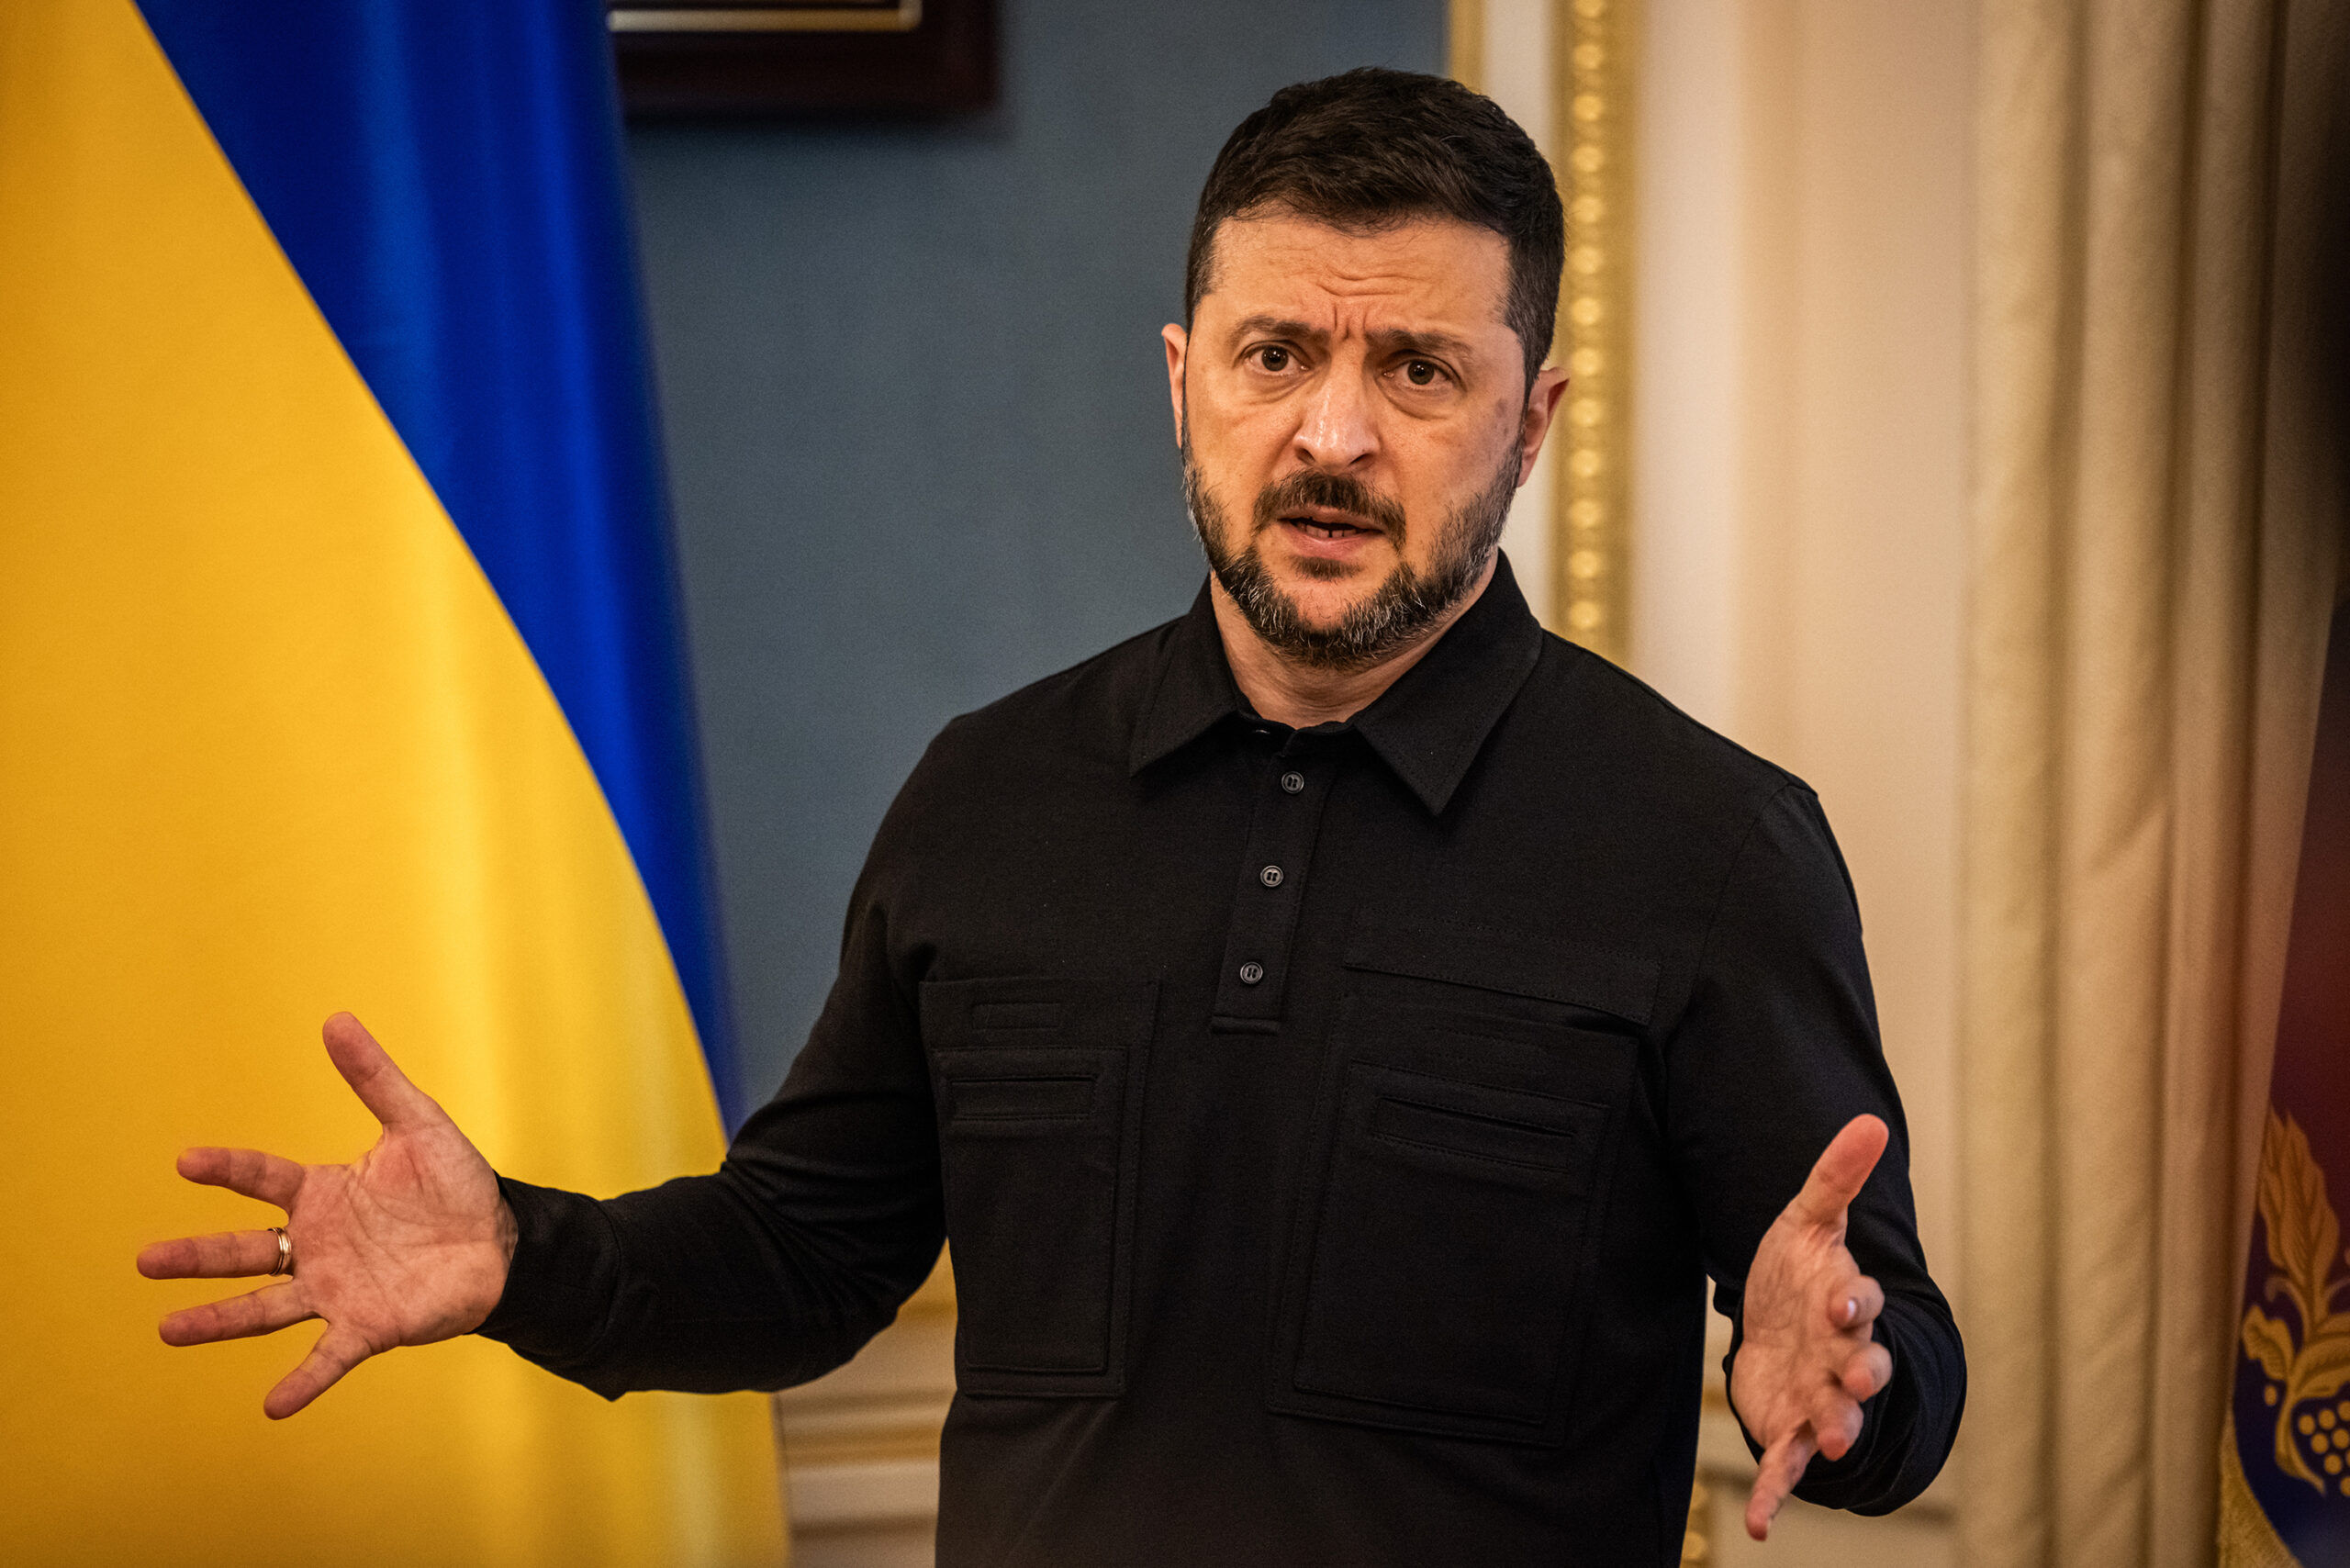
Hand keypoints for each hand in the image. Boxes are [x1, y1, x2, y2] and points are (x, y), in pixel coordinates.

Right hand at [137, 1012, 516, 1418]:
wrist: (504, 1240)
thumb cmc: (457, 1183)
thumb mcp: (418, 1122)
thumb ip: (374, 1077)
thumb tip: (336, 1019)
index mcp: (323, 1195)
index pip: (262, 1180)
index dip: (227, 1170)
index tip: (186, 1161)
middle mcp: (317, 1246)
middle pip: (244, 1252)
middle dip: (196, 1257)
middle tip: (145, 1261)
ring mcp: (337, 1289)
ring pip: (266, 1307)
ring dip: (218, 1321)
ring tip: (168, 1330)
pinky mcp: (368, 1327)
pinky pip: (327, 1358)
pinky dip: (302, 1381)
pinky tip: (272, 1406)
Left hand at [1728, 1113, 1894, 1540]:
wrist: (1780, 1328)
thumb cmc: (1799, 1275)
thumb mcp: (1808, 1221)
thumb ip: (1835, 1177)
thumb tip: (1870, 1119)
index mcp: (1845, 1304)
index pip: (1859, 1301)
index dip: (1854, 1301)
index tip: (1846, 1299)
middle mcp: (1842, 1356)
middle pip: (1862, 1365)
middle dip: (1864, 1372)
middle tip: (1863, 1375)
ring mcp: (1821, 1397)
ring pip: (1837, 1418)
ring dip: (1837, 1431)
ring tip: (1833, 1444)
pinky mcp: (1791, 1428)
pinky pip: (1787, 1466)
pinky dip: (1778, 1496)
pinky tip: (1764, 1525)